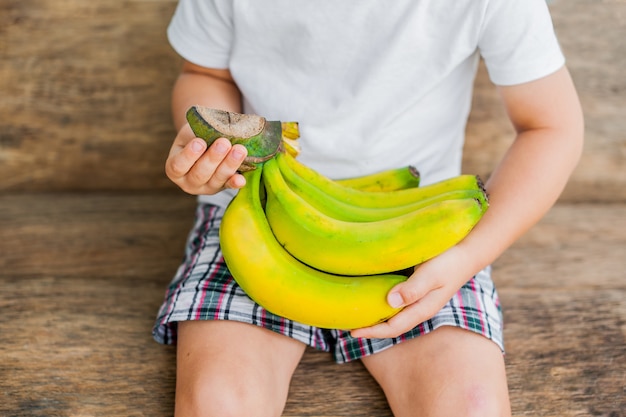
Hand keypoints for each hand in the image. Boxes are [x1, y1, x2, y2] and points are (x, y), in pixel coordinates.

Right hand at [165, 124, 247, 194]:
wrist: (207, 141)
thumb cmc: (195, 135)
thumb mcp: (190, 133)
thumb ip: (198, 135)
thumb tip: (216, 134)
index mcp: (175, 169)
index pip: (178, 166)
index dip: (189, 155)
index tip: (199, 142)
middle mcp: (189, 182)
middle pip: (200, 174)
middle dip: (213, 158)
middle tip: (224, 143)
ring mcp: (207, 187)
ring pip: (216, 180)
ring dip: (229, 165)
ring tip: (239, 150)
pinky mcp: (223, 187)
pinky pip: (230, 186)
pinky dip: (235, 182)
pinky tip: (241, 179)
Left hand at [350, 245, 475, 338]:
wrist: (467, 251)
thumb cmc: (449, 262)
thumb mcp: (431, 274)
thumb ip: (413, 289)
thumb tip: (390, 302)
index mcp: (422, 309)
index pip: (393, 327)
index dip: (372, 331)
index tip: (352, 331)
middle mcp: (419, 307)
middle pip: (391, 325)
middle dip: (371, 328)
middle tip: (347, 325)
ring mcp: (419, 299)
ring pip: (394, 315)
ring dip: (376, 316)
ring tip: (356, 313)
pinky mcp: (417, 289)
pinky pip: (397, 301)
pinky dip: (382, 303)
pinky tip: (371, 296)